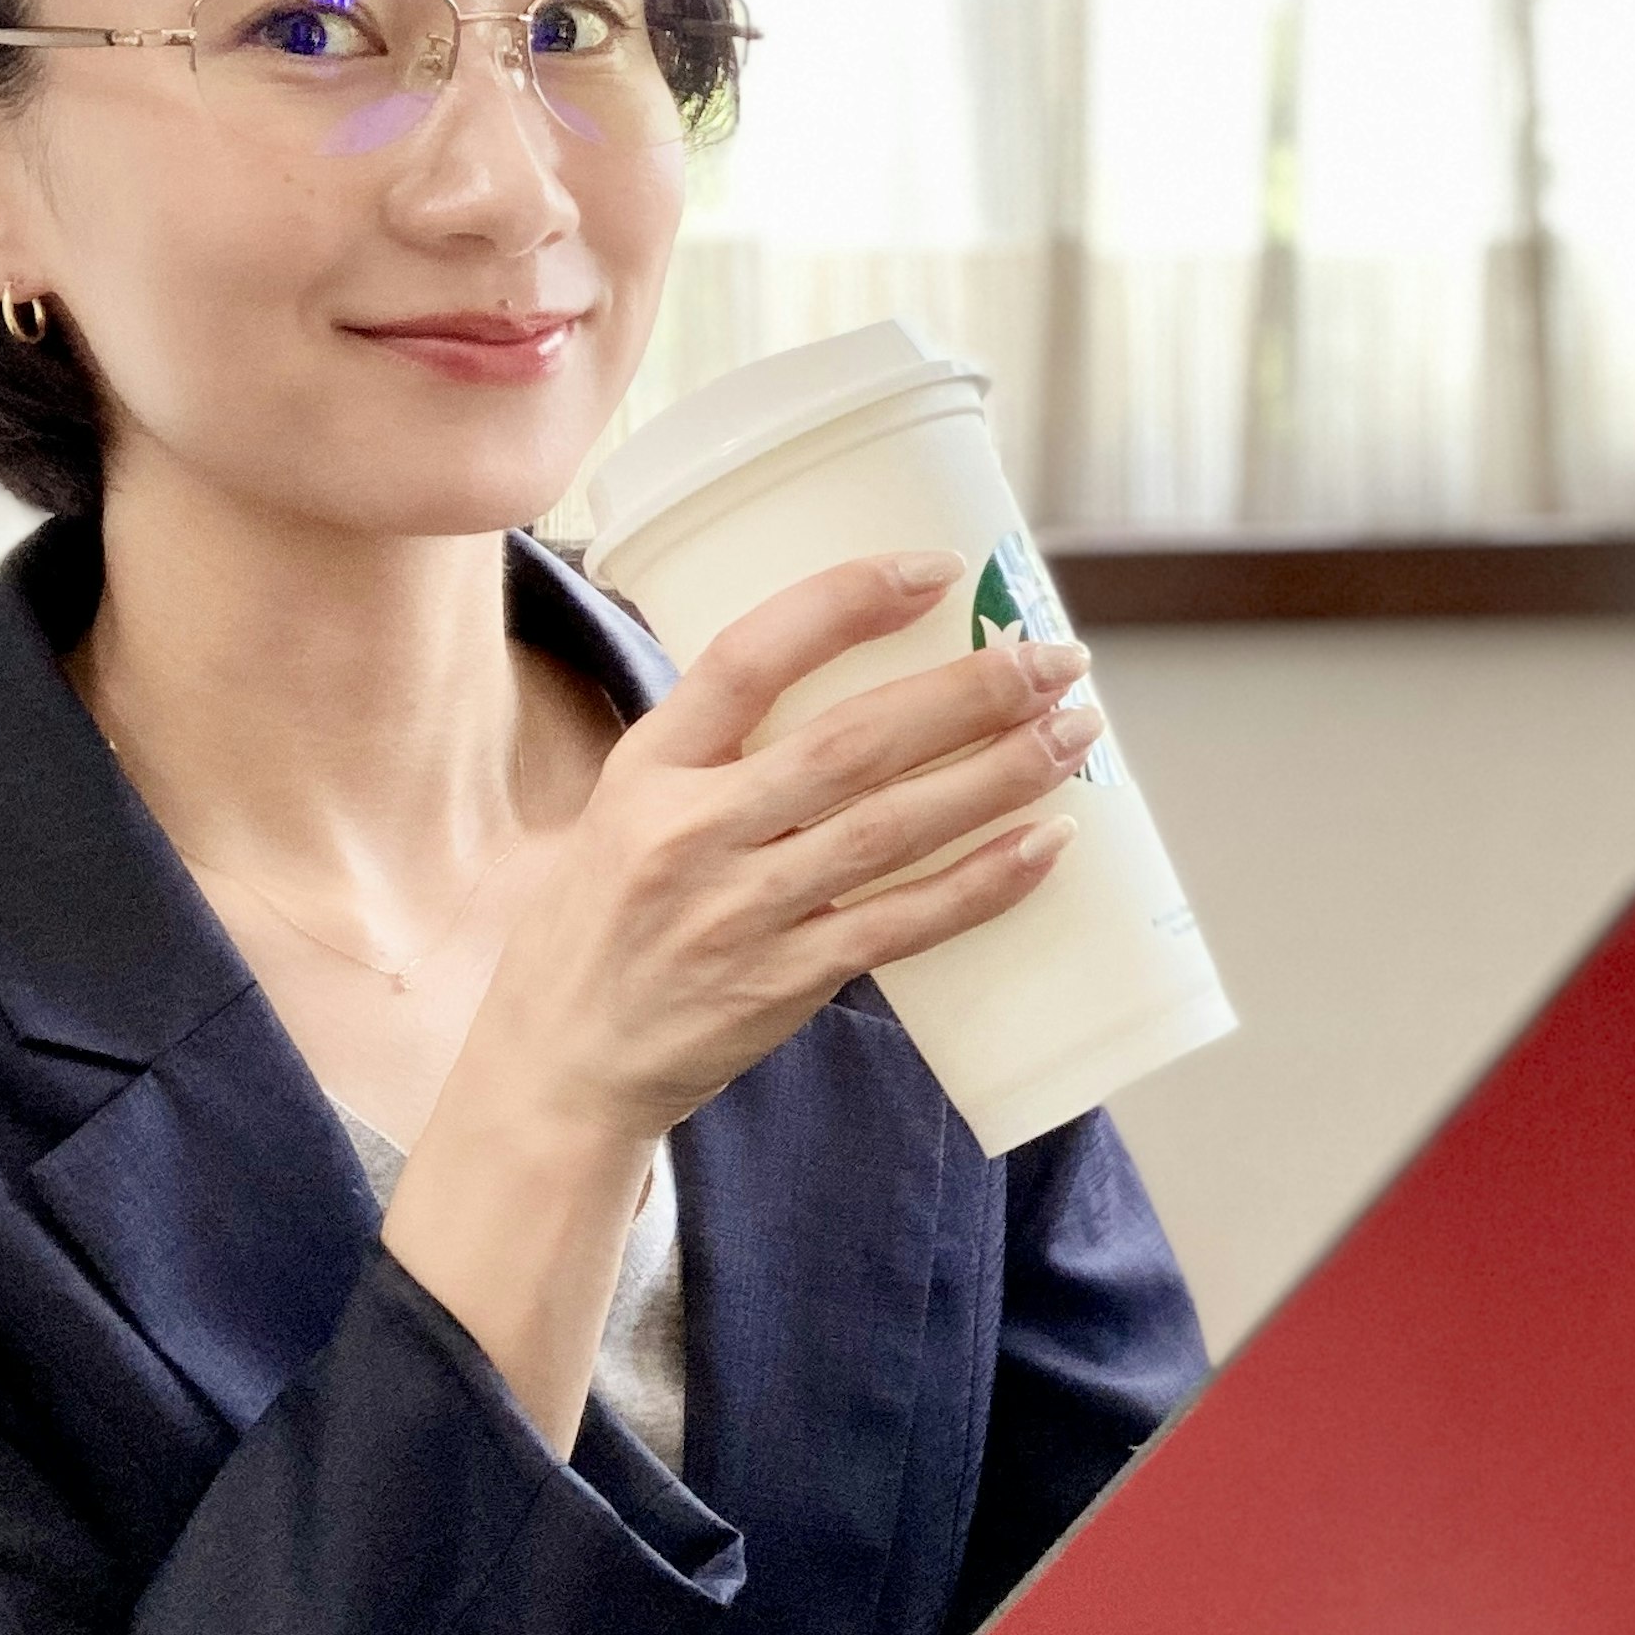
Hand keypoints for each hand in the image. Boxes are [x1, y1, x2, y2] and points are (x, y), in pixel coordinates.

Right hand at [472, 547, 1098, 1145]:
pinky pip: (900, 925)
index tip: (936, 570)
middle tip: (1055, 660)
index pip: (749, 656)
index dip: (845, 603)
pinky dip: (980, 884)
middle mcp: (689, 831)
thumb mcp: (622, 807)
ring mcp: (738, 912)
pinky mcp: (781, 983)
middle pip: (850, 742)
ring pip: (891, 828)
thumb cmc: (605, 921)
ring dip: (996, 775)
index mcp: (648, 765)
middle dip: (967, 693)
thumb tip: (852, 671)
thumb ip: (716, 748)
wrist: (560, 1064)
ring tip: (1074, 736)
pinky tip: (1045, 845)